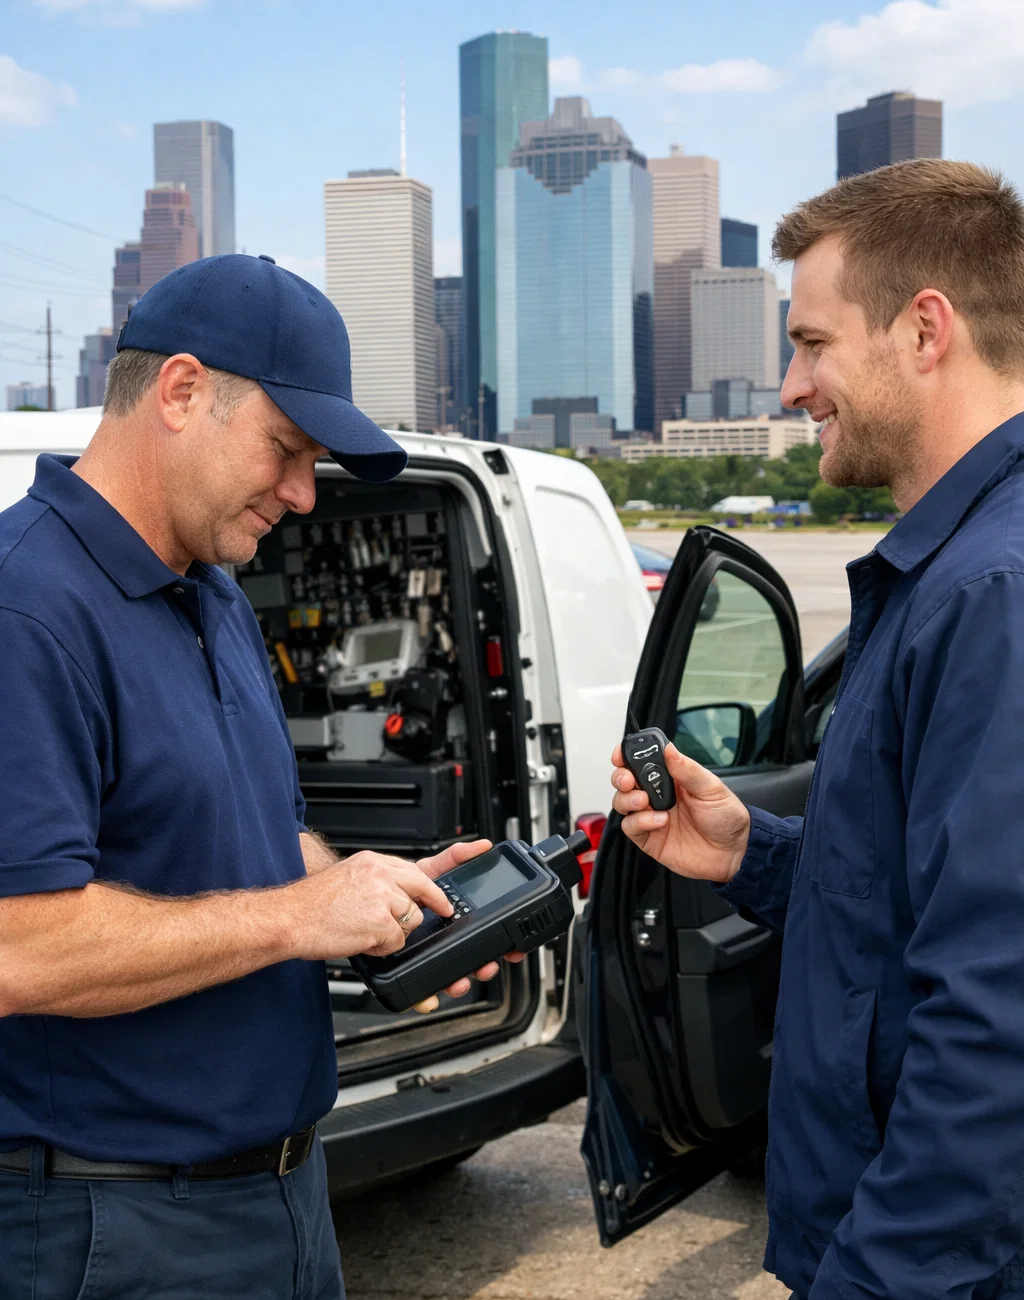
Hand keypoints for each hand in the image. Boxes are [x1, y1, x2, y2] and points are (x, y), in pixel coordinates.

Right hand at [285, 849, 454, 960]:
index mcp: (371, 861)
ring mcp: (382, 896)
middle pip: (423, 887)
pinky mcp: (381, 921)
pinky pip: (397, 940)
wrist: (288, 918)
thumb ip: (375, 882)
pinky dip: (382, 947)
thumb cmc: (311, 905)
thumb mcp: (347, 878)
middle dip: (435, 903)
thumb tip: (399, 896)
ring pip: (411, 918)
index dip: (440, 875)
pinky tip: (361, 940)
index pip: (415, 866)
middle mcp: (379, 873)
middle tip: (443, 912)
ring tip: (366, 930)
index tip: (462, 873)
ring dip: (395, 931)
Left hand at [410, 839, 524, 1012]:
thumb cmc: (396, 887)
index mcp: (452, 920)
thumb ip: (454, 858)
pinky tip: (428, 998)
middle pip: (472, 959)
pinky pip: (420, 989)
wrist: (360, 898)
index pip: (483, 933)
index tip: (512, 951)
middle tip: (486, 968)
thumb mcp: (428, 871)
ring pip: (451, 976)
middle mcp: (443, 939)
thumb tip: (482, 846)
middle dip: (483, 967)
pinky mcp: (405, 968)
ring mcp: (426, 955)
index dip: (502, 944)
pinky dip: (426, 997)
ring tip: (459, 982)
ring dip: (459, 982)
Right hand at [610, 741, 750, 883]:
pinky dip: (639, 822)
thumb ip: (687, 769)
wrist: (734, 853)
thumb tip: (668, 748)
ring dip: (627, 799)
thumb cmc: (726, 817)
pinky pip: (630, 827)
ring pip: (622, 802)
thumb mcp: (711, 788)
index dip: (627, 756)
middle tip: (629, 780)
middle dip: (621, 777)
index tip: (620, 755)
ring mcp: (651, 816)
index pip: (641, 761)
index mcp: (671, 778)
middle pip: (625, 781)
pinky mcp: (649, 838)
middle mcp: (657, 795)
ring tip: (645, 801)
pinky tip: (659, 821)